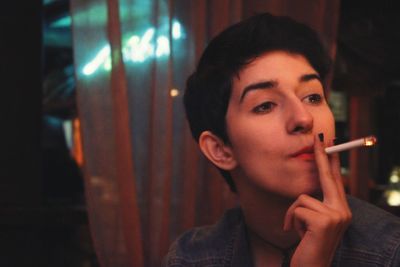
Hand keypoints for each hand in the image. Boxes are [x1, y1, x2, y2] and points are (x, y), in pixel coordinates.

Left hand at [283, 134, 351, 266]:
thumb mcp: (314, 221)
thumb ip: (316, 204)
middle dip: (321, 156)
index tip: (329, 143)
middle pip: (327, 177)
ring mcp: (336, 216)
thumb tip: (308, 187)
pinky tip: (298, 234)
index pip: (335, 180)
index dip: (331, 161)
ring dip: (293, 214)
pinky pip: (297, 209)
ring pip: (302, 198)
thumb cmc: (309, 243)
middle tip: (318, 136)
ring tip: (298, 230)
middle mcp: (343, 211)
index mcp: (341, 209)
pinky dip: (291, 220)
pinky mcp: (324, 221)